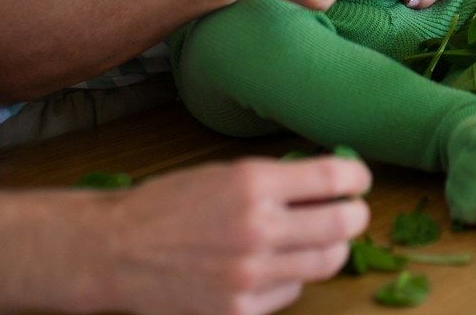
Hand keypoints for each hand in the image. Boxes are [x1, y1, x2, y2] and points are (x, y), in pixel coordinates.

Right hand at [102, 156, 370, 314]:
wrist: (117, 251)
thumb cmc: (168, 206)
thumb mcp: (223, 175)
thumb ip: (275, 181)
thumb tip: (329, 184)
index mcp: (253, 184)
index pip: (333, 179)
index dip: (357, 178)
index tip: (358, 180)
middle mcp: (257, 230)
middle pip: (342, 225)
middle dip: (356, 215)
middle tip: (352, 212)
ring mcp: (250, 276)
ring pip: (326, 263)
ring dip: (332, 248)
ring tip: (322, 240)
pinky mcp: (239, 311)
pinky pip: (291, 293)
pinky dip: (291, 279)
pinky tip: (274, 267)